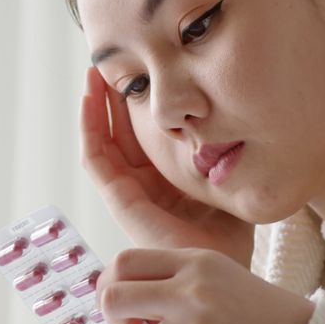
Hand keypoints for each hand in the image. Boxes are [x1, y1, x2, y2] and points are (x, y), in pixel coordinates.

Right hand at [80, 67, 255, 267]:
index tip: (143, 68)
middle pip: (119, 132)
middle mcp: (145, 185)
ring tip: (95, 71)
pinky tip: (90, 98)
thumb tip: (231, 112)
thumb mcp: (228, 177)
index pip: (145, 134)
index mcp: (167, 180)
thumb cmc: (234, 232)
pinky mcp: (121, 200)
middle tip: (114, 58)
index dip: (138, 103)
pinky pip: (96, 158)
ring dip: (96, 106)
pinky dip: (90, 127)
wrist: (223, 265)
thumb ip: (221, 151)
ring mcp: (130, 193)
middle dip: (114, 96)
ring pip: (102, 140)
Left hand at [97, 246, 312, 323]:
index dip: (109, 281)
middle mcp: (191, 293)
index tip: (116, 295)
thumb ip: (169, 277)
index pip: (125, 262)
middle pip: (113, 300)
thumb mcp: (216, 274)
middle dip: (111, 317)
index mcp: (196, 262)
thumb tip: (111, 294)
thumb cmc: (252, 311)